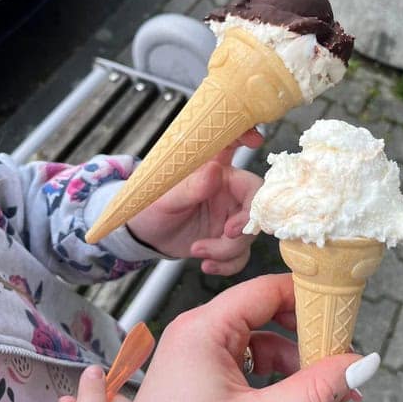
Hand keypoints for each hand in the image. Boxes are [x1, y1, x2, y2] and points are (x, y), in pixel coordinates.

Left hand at [102, 274, 379, 401]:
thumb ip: (317, 390)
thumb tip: (363, 363)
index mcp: (205, 328)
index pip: (268, 290)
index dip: (310, 299)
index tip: (345, 318)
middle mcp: (199, 333)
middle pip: (268, 318)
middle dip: (309, 345)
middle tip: (342, 366)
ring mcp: (198, 357)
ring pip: (263, 350)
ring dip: (297, 377)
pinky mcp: (201, 381)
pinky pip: (249, 374)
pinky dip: (275, 394)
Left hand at [126, 129, 262, 274]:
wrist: (146, 238)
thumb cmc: (151, 210)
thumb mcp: (164, 200)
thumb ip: (191, 187)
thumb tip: (214, 170)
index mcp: (213, 170)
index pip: (233, 145)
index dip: (247, 136)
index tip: (255, 140)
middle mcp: (228, 189)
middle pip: (256, 202)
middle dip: (246, 222)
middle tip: (227, 233)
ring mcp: (232, 214)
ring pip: (249, 233)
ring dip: (227, 249)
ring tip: (197, 251)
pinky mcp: (229, 239)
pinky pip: (242, 254)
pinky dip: (228, 264)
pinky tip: (206, 265)